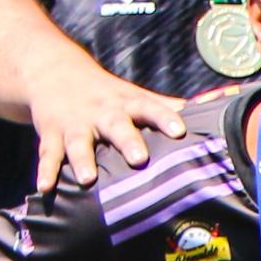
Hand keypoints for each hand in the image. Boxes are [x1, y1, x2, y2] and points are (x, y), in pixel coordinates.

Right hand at [22, 49, 188, 192]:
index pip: (150, 108)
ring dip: (82, 160)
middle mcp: (102, 112)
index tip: (180, 131)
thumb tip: (215, 108)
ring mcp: (74, 123)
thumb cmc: (107, 94)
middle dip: (127, 141)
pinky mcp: (51, 134)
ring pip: (78, 142)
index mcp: (127, 104)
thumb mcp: (135, 96)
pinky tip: (45, 188)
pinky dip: (45, 171)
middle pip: (116, 125)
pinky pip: (47, 154)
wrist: (53, 73)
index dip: (165, 118)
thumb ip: (168, 107)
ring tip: (87, 180)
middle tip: (139, 159)